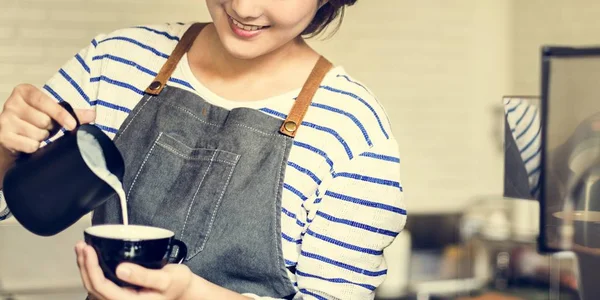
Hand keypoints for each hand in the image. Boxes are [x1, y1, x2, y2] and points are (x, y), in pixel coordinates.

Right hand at [0, 84, 94, 153]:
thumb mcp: (52, 114)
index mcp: (24, 92)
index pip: (44, 101)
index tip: (72, 125)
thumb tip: (93, 114)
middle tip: (45, 128)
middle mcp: (11, 103)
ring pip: (38, 134)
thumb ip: (72, 113)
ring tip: (35, 134)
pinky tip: (28, 143)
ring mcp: (4, 120)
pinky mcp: (3, 136)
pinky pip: (30, 145)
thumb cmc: (34, 122)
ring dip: (42, 138)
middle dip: (50, 128)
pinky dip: (34, 147)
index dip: (60, 114)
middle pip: (44, 121)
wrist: (12, 139)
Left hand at [75, 241, 194, 299]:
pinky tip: (93, 259)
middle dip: (84, 266)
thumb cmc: (178, 284)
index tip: (88, 250)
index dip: (91, 269)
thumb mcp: (166, 278)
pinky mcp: (122, 293)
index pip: (102, 287)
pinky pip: (102, 285)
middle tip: (81, 246)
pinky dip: (94, 271)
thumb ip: (144, 275)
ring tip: (82, 250)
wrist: (185, 290)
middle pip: (94, 288)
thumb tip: (121, 269)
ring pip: (95, 287)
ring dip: (86, 268)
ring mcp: (122, 299)